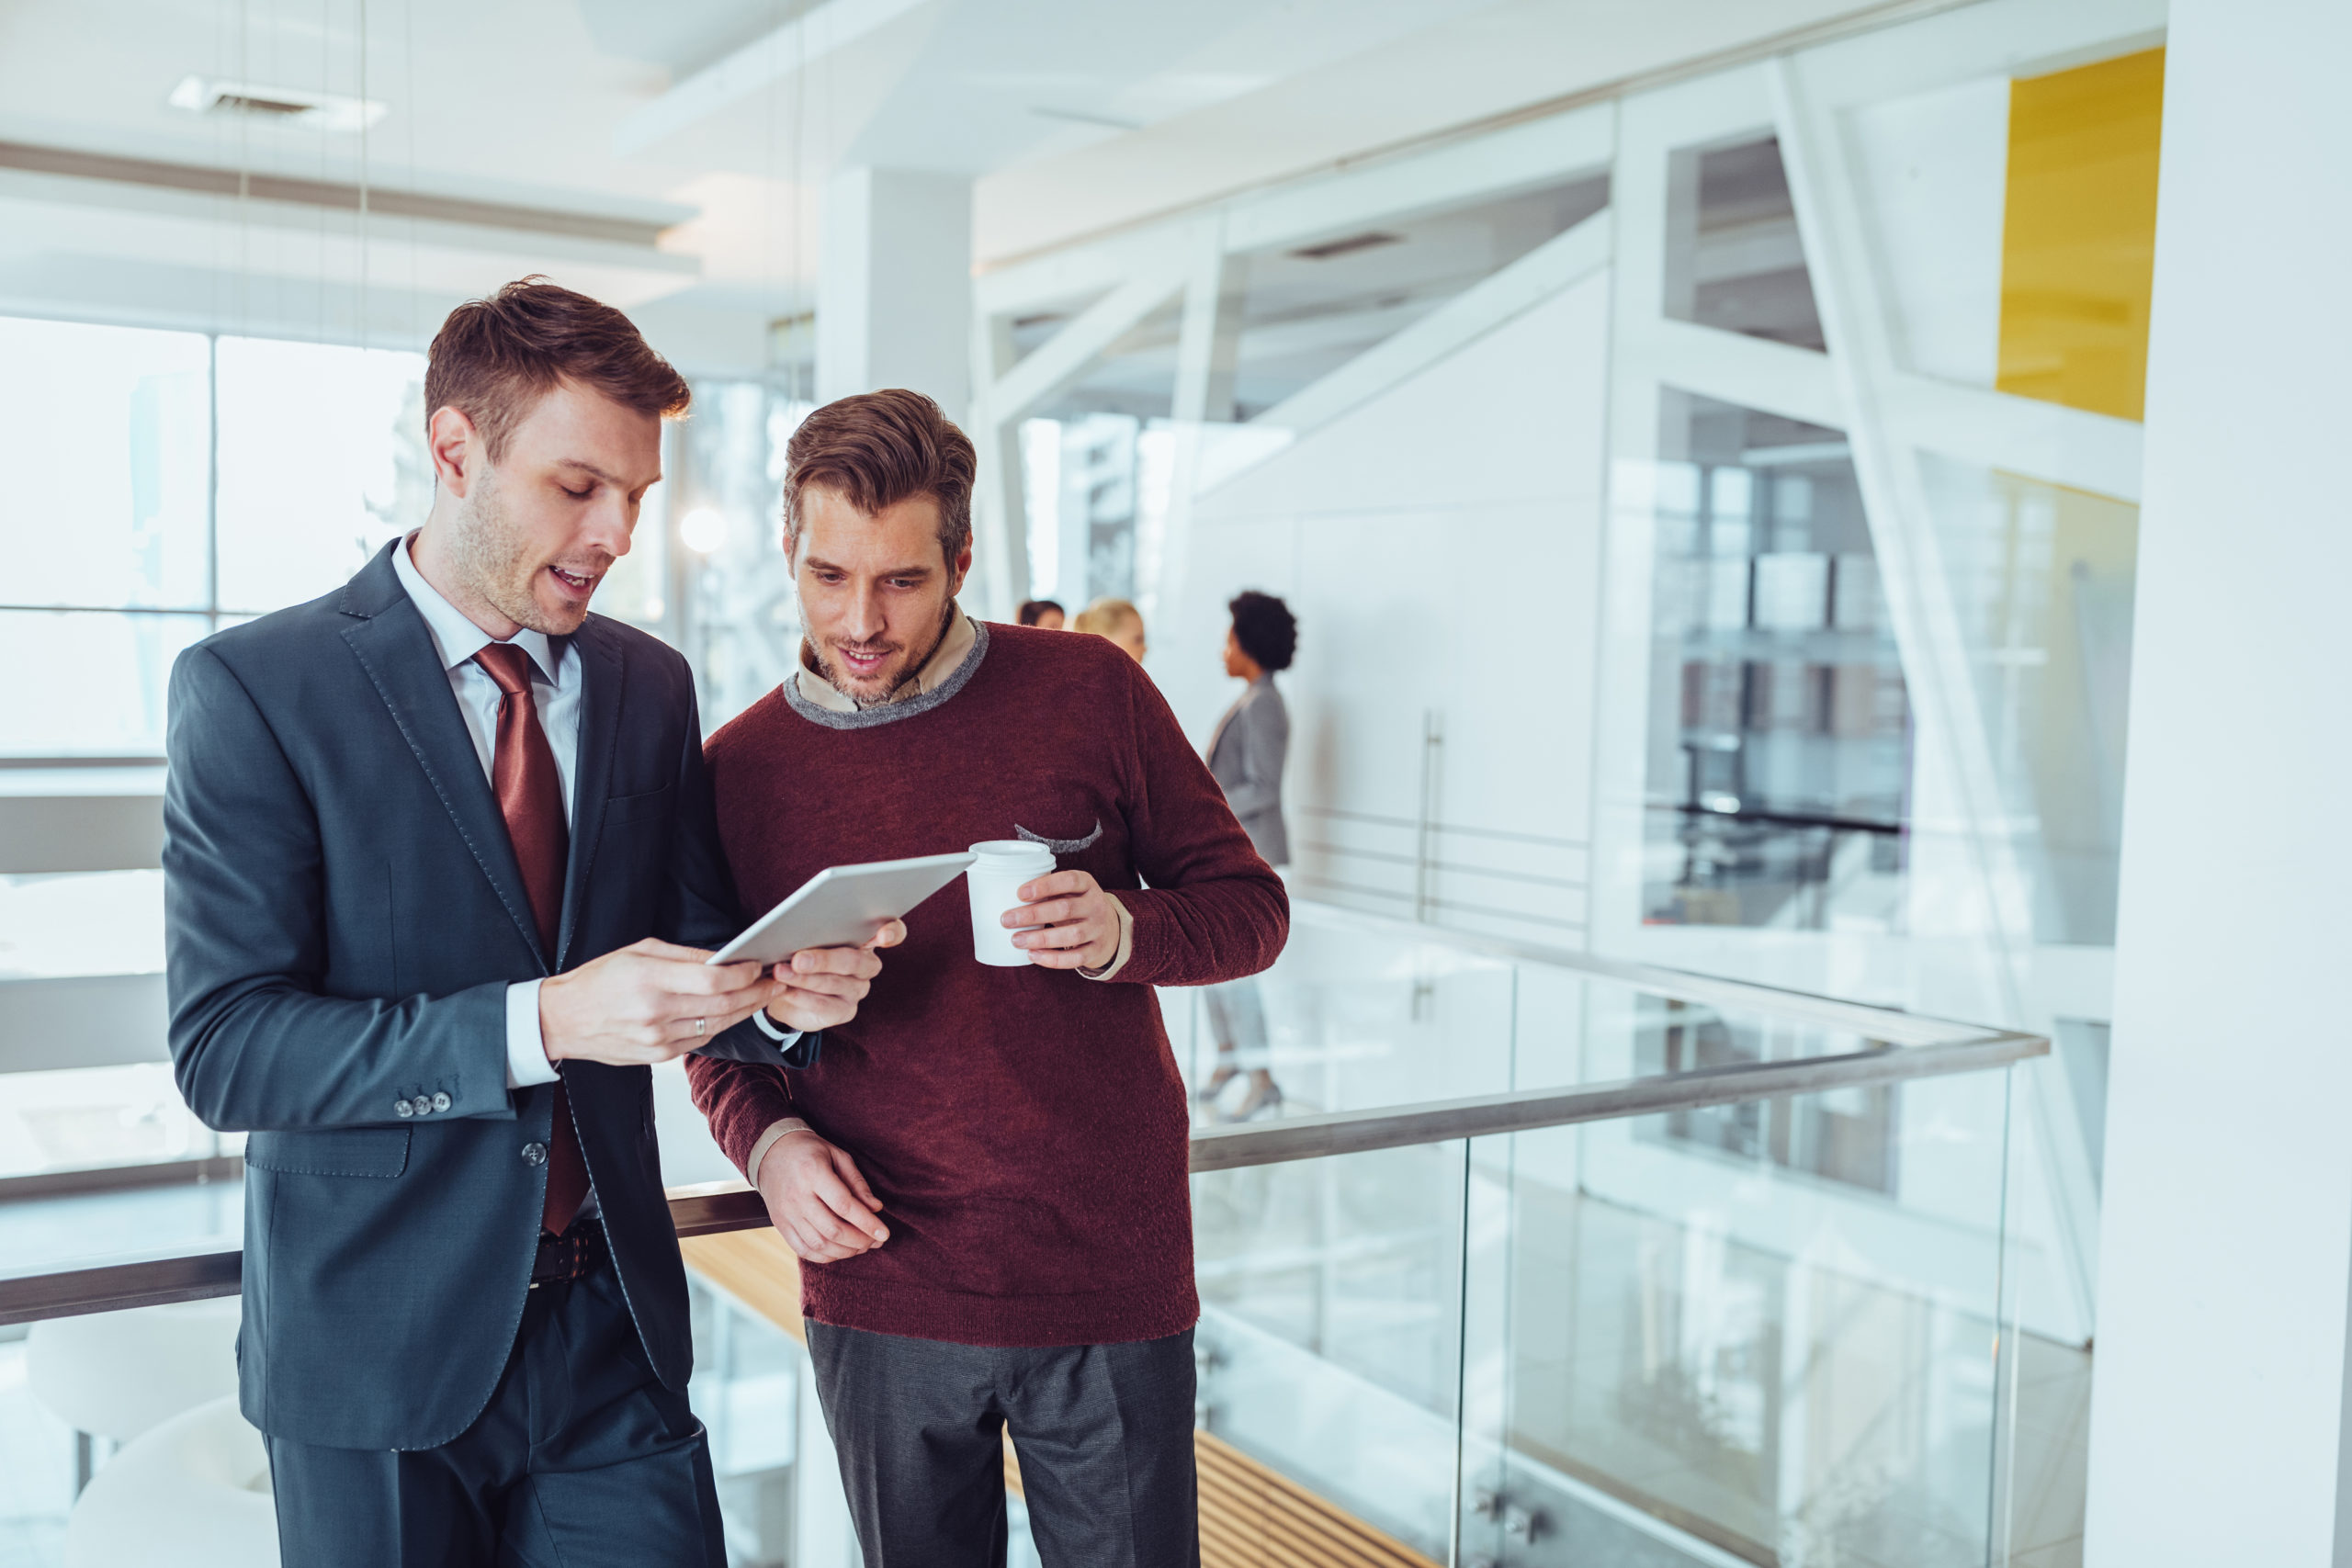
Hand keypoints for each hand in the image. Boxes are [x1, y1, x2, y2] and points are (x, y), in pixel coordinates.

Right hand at [540, 938, 786, 1065]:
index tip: (760, 965)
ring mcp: (658, 1039)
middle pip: (723, 1005)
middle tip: (777, 982)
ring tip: (764, 995)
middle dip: (756, 993)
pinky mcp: (659, 1056)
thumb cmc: (600, 979)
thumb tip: (724, 957)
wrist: (564, 1020)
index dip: (744, 974)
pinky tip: (734, 1011)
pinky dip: (721, 1024)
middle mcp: (656, 1012)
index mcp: (650, 979)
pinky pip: (701, 1039)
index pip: (712, 980)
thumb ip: (684, 956)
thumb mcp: (638, 951)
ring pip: (717, 1025)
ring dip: (746, 1010)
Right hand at [755, 1128, 887, 1262]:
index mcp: (813, 1173)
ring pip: (819, 1244)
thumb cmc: (811, 1152)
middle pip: (832, 1229)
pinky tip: (840, 1251)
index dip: (867, 1223)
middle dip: (859, 1240)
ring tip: (861, 1246)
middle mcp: (797, 1196)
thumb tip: (876, 1208)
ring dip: (845, 1251)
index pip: (844, 1205)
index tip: (884, 1233)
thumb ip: (857, 1183)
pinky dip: (825, 1256)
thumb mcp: (838, 1156)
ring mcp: (786, 1213)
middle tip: (875, 1241)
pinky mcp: (780, 1225)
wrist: (772, 1153)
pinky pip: (803, 1250)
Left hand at [763, 918, 905, 1031]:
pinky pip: (825, 1005)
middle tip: (798, 959)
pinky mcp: (845, 1011)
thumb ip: (808, 931)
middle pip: (855, 960)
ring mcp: (858, 989)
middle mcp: (867, 965)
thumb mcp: (803, 938)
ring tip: (781, 972)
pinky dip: (803, 997)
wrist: (785, 991)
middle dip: (824, 960)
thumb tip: (792, 931)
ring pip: (835, 983)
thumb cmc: (798, 954)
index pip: (893, 932)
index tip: (883, 936)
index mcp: (865, 938)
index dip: (892, 933)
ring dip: (805, 978)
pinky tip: (787, 991)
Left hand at [1003, 870, 1119, 969]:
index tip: (1020, 893)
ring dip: (1040, 939)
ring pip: (1071, 936)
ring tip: (1016, 940)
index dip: (1045, 886)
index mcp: (1087, 884)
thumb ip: (1049, 891)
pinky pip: (1075, 958)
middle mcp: (1096, 905)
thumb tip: (1006, 894)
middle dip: (1033, 915)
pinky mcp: (1096, 951)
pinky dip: (1052, 959)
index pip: (1069, 880)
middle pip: (1065, 909)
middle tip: (1007, 920)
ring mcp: (1098, 929)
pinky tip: (1033, 955)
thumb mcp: (1071, 891)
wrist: (1111, 929)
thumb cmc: (1078, 906)